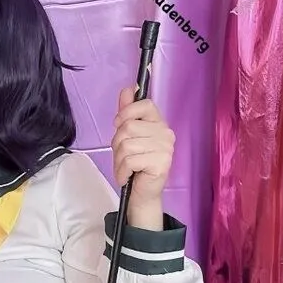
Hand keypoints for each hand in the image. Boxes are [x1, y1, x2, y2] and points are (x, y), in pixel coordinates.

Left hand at [111, 87, 174, 225]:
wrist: (142, 194)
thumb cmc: (134, 164)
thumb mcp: (127, 136)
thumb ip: (127, 113)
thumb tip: (128, 89)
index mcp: (159, 123)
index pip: (145, 104)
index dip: (126, 112)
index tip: (119, 125)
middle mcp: (166, 133)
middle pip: (128, 127)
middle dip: (117, 144)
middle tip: (123, 157)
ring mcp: (165, 148)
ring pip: (126, 145)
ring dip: (118, 160)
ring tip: (125, 168)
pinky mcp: (161, 163)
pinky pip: (130, 160)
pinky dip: (122, 171)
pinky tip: (127, 176)